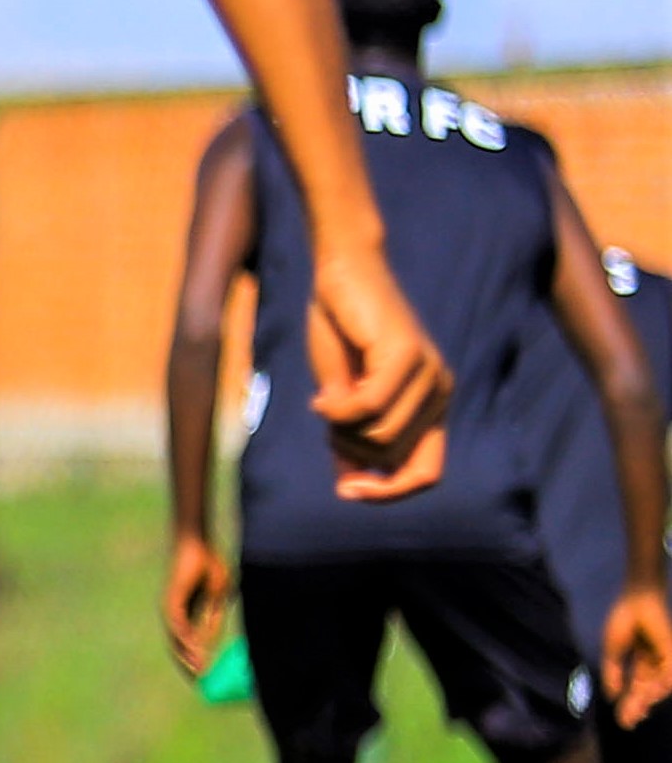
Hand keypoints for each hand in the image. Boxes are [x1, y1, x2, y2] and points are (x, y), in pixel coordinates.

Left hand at [161, 530, 232, 680]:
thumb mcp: (218, 597)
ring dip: (187, 656)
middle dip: (188, 664)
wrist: (198, 544)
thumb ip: (214, 617)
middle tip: (199, 683)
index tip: (206, 676)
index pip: (188, 642)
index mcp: (189, 613)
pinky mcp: (171, 599)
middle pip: (178, 645)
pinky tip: (194, 650)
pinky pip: (177, 624)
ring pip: (176, 638)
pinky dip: (185, 638)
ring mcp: (171, 607)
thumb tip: (213, 639)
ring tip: (198, 672)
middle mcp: (176, 613)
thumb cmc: (210, 566)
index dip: (196, 658)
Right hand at [302, 246, 449, 500]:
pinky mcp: (406, 356)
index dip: (389, 492)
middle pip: (391, 457)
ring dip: (339, 428)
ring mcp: (428, 375)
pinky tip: (321, 395)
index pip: (426, 472)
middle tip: (326, 419)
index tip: (347, 491)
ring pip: (379, 436)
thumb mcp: (342, 392)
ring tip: (324, 399)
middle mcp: (439, 392)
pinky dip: (337, 409)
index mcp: (431, 403)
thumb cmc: (341, 328)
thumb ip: (351, 433)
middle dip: (348, 450)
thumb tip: (349, 486)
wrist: (344, 270)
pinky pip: (368, 407)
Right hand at [607, 584, 671, 727]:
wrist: (636, 600)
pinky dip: (661, 686)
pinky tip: (651, 696)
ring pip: (658, 687)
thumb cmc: (623, 620)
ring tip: (639, 711)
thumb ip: (613, 672)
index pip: (635, 689)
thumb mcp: (613, 650)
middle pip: (647, 692)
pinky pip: (668, 674)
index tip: (623, 721)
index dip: (629, 705)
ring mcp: (663, 659)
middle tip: (630, 723)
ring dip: (648, 700)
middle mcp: (654, 665)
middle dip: (638, 707)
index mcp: (640, 663)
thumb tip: (611, 695)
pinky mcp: (669, 653)